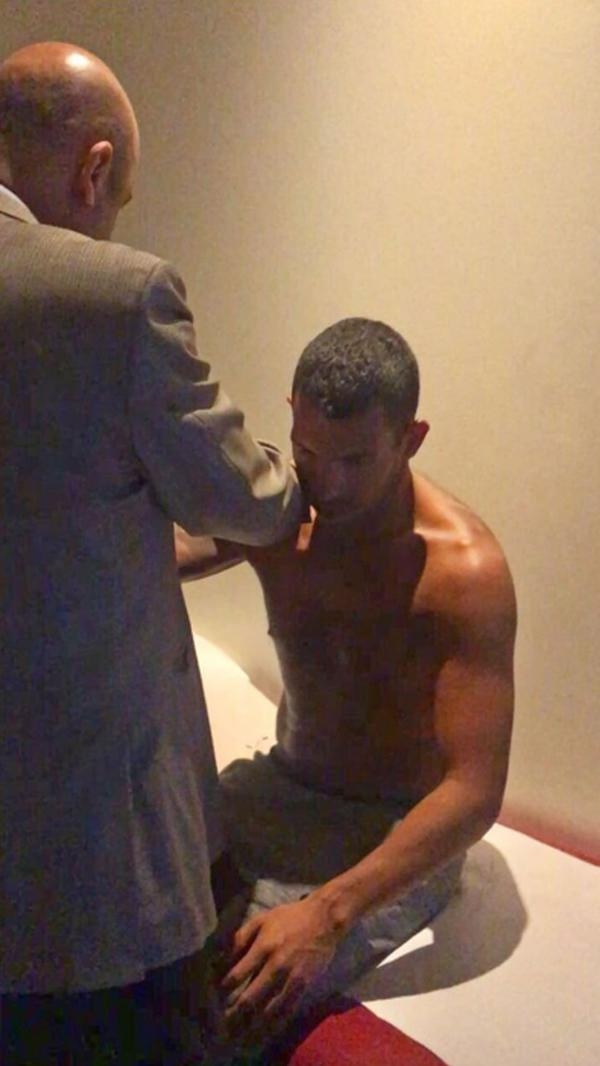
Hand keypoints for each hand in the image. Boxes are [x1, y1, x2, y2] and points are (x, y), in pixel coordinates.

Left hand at [221, 895, 343, 1029]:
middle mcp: (276, 965)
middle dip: (234, 1012)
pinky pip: (288, 1010)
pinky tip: (266, 1029)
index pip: (237, 975)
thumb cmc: (289, 917)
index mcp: (263, 946)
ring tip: (241, 1031)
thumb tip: (220, 956)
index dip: (223, 989)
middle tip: (224, 1021)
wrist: (324, 920)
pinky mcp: (304, 986)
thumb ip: (240, 938)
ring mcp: (291, 978)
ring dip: (253, 1023)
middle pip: (250, 997)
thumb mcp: (261, 920)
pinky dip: (275, 1023)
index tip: (215, 996)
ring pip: (269, 1009)